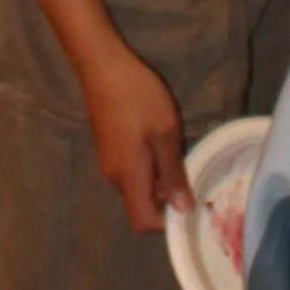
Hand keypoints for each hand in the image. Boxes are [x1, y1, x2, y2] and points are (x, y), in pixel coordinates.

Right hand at [76, 38, 192, 235]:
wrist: (102, 66)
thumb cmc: (138, 98)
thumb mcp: (165, 133)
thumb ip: (173, 174)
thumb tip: (183, 210)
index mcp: (129, 177)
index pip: (144, 223)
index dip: (167, 220)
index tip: (188, 200)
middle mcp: (114, 177)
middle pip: (142, 205)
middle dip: (166, 195)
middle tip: (186, 166)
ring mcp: (108, 162)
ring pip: (137, 186)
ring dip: (158, 176)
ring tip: (172, 146)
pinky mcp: (107, 147)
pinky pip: (131, 170)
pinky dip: (148, 163)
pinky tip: (156, 136)